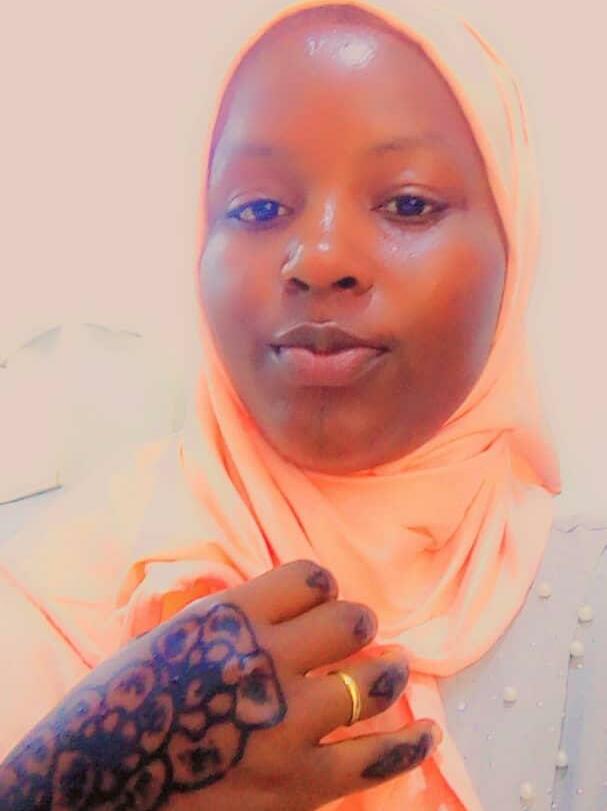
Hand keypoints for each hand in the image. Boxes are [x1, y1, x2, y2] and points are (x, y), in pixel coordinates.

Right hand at [0, 560, 441, 810]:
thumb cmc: (121, 704)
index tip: (320, 599)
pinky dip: (410, 742)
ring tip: (395, 668)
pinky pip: (375, 758)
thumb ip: (230, 614)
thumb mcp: (170, 634)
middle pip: (350, 621)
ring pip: (370, 681)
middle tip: (355, 635)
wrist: (93, 788)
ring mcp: (285, 725)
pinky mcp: (298, 785)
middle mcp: (263, 661)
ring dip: (389, 671)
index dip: (320, 586)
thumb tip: (288, 602)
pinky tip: (428, 731)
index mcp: (229, 617)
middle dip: (356, 625)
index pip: (310, 577)